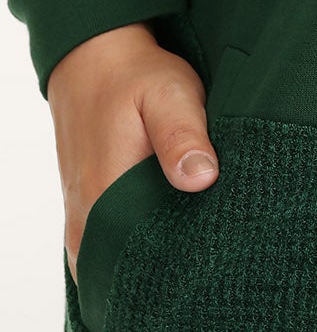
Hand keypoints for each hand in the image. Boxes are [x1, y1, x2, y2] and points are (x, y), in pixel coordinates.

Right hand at [47, 22, 219, 285]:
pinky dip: (137, 250)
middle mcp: (86, 222)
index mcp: (104, 200)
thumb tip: (202, 178)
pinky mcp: (86, 215)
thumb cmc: (136, 77)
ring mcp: (82, 222)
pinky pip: (110, 251)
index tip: (219, 260)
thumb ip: (181, 136)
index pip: (144, 264)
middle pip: (132, 271)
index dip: (183, 269)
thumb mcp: (169, 94)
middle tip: (218, 259)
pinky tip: (171, 238)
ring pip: (120, 264)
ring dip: (155, 261)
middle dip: (173, 272)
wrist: (95, 59)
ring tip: (199, 249)